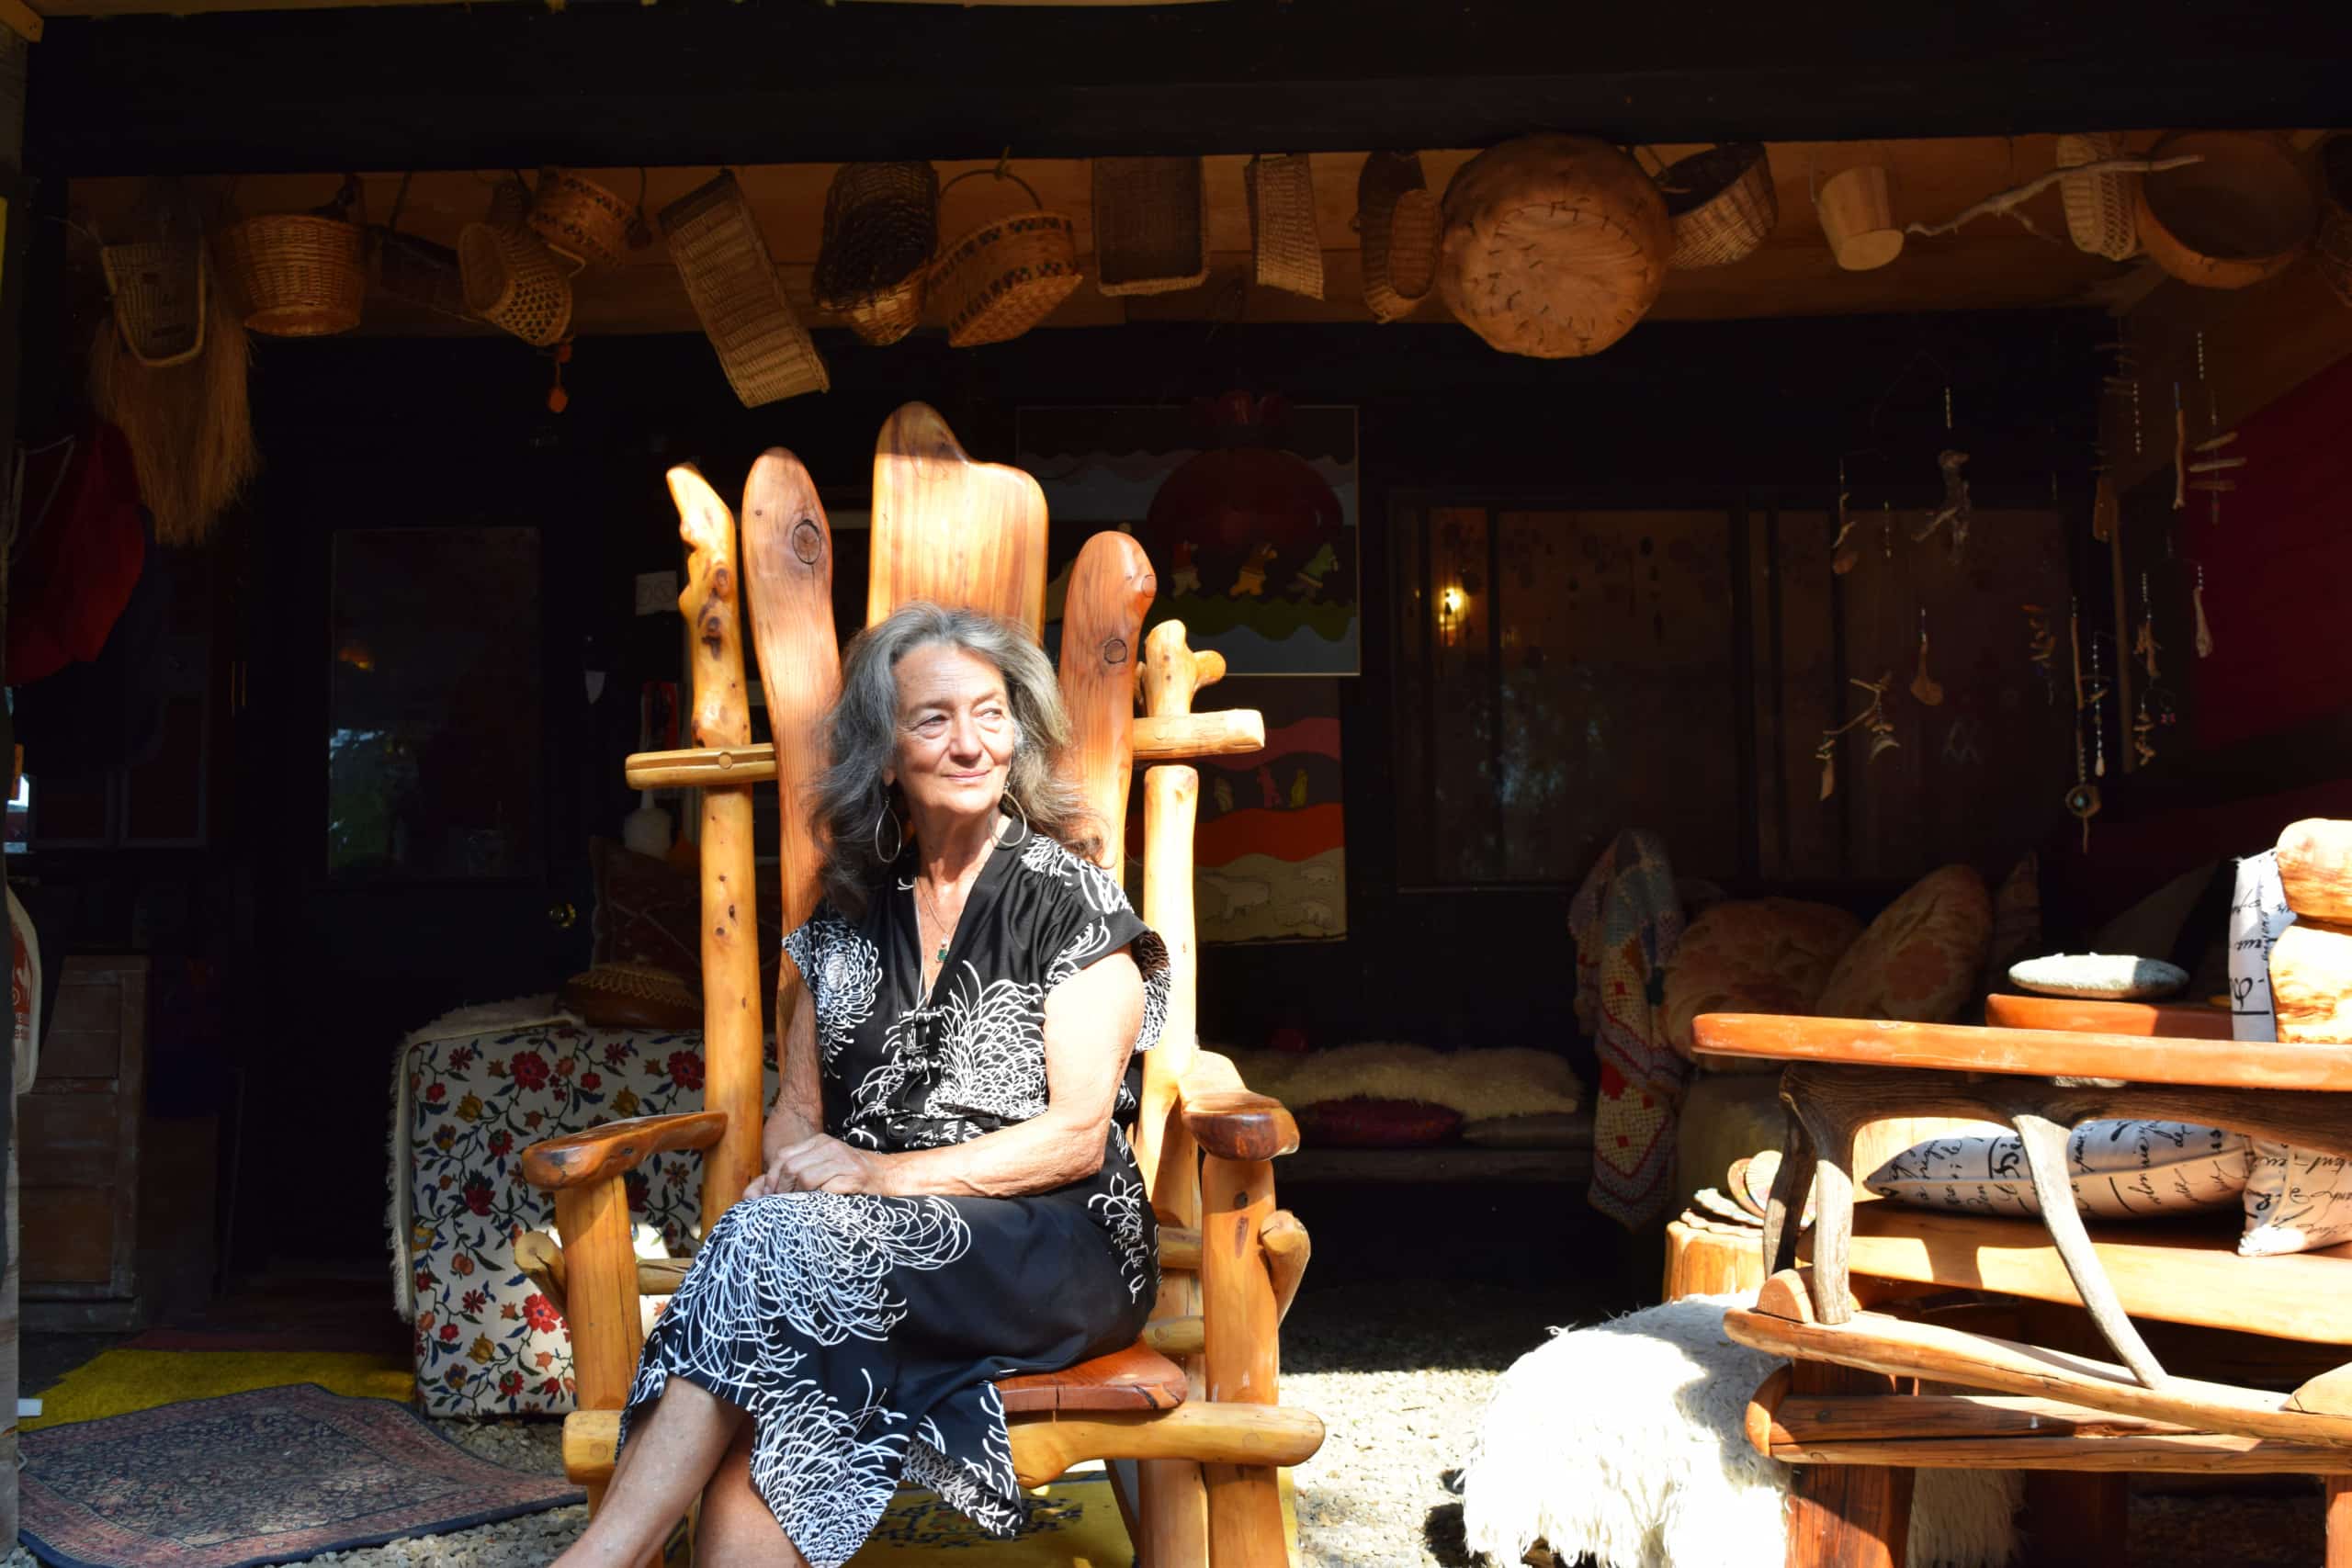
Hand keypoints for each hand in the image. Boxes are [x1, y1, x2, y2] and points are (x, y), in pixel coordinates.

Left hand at [745, 1134, 894, 1197]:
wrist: (890, 1178)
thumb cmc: (851, 1180)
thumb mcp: (818, 1173)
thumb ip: (783, 1182)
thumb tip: (749, 1196)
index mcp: (819, 1143)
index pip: (783, 1157)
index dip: (771, 1180)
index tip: (770, 1199)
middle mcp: (830, 1147)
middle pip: (790, 1167)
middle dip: (781, 1191)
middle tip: (782, 1209)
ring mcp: (843, 1161)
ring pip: (804, 1177)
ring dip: (797, 1198)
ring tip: (800, 1210)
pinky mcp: (853, 1177)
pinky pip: (823, 1189)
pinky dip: (814, 1202)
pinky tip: (817, 1209)